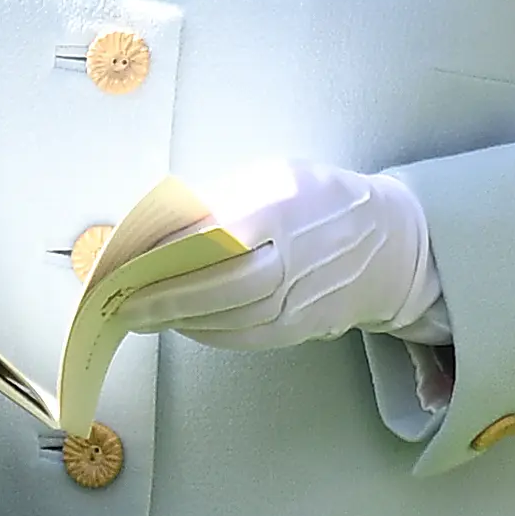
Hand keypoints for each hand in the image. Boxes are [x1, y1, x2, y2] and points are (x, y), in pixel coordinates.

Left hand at [149, 160, 437, 351]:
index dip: (167, 254)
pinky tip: (182, 325)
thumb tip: (158, 226)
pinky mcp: (303, 326)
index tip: (130, 261)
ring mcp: (302, 296)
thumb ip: (219, 200)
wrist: (389, 242)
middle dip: (165, 297)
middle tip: (125, 301)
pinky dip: (208, 334)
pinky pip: (247, 337)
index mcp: (281, 206)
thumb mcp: (273, 178)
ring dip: (179, 319)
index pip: (213, 235)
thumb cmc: (318, 201)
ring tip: (143, 314)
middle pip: (220, 285)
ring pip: (231, 317)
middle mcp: (293, 255)